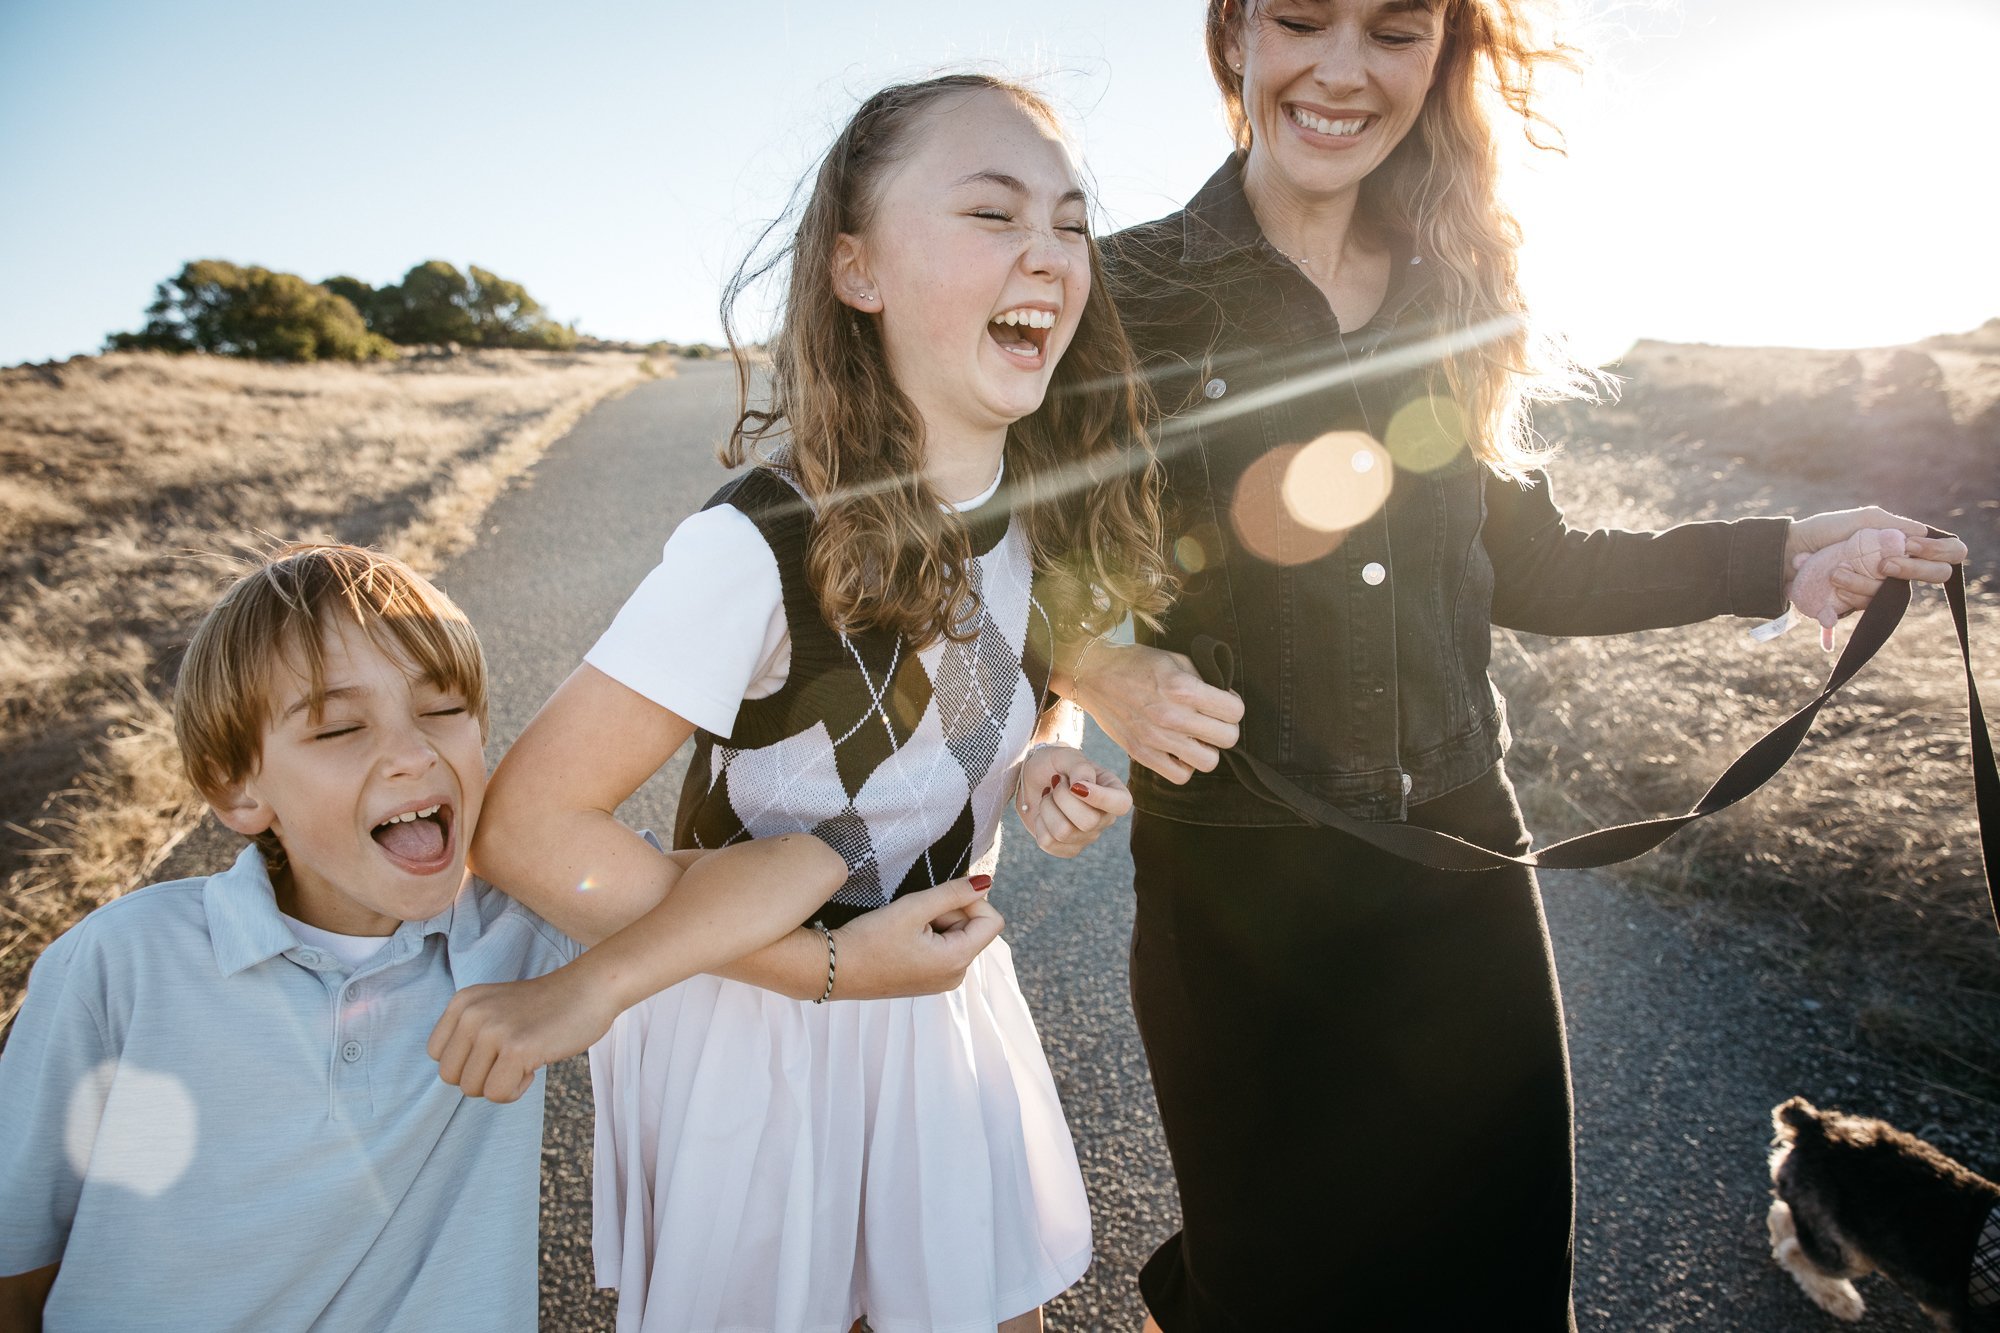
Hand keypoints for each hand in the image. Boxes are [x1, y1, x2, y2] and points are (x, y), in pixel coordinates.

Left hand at [427, 966, 618, 1103]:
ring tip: (525, 1061)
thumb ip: (470, 1033)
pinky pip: (497, 1094)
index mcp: (463, 1002)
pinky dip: (516, 1090)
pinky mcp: (517, 1049)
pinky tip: (534, 1067)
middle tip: (511, 1060)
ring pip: (472, 1089)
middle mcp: (472, 1013)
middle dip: (481, 1078)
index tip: (496, 1049)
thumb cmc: (548, 1006)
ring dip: (500, 1084)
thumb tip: (454, 1077)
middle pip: (450, 1076)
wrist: (591, 988)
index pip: (438, 1055)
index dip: (467, 1062)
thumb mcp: (495, 1008)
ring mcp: (493, 1030)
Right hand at [829, 877, 1003, 998]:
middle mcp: (955, 976)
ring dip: (935, 922)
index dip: (971, 901)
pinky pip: (941, 948)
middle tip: (913, 913)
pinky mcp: (926, 980)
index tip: (940, 896)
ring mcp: (941, 981)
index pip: (992, 920)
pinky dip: (927, 935)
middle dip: (948, 912)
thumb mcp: (914, 908)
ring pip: (956, 936)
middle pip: (973, 927)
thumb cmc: (869, 939)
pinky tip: (901, 936)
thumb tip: (986, 882)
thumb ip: (953, 892)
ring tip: (904, 926)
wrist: (832, 969)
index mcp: (957, 961)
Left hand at [1014, 745, 1132, 856]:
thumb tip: (1083, 785)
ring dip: (1047, 808)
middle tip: (1056, 783)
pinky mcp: (1067, 848)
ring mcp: (1087, 836)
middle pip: (1088, 821)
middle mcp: (1104, 818)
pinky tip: (1044, 813)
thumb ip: (1080, 767)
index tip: (1075, 785)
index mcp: (1114, 792)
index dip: (1100, 797)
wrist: (1032, 778)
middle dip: (1062, 798)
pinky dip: (1039, 823)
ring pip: (1063, 832)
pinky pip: (1048, 843)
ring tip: (1049, 796)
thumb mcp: (1067, 756)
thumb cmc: (1054, 764)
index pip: (1121, 804)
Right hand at [1070, 640, 1244, 784]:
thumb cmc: (1135, 663)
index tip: (1223, 702)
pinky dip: (1184, 765)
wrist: (1092, 674)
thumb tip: (1224, 697)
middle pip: (1228, 738)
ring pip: (1208, 762)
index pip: (1235, 711)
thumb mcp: (1174, 660)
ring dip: (1206, 749)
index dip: (1233, 705)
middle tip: (1212, 720)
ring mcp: (1157, 739)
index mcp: (1184, 689)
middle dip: (1225, 728)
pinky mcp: (1142, 754)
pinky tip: (1178, 749)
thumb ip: (1202, 679)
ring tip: (1195, 737)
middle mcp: (1173, 717)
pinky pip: (1180, 775)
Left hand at [1784, 508, 1968, 648]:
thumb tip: (1923, 533)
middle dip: (1911, 570)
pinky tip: (1832, 589)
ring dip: (1861, 582)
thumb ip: (1893, 524)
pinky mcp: (1857, 605)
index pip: (1946, 553)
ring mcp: (1878, 588)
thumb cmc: (1825, 532)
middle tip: (1883, 564)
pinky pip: (1865, 607)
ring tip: (1835, 571)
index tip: (1911, 546)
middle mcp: (1896, 570)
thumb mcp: (1860, 519)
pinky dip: (1847, 597)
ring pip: (1890, 594)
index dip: (1940, 551)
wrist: (1788, 551)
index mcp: (1902, 546)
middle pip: (1932, 576)